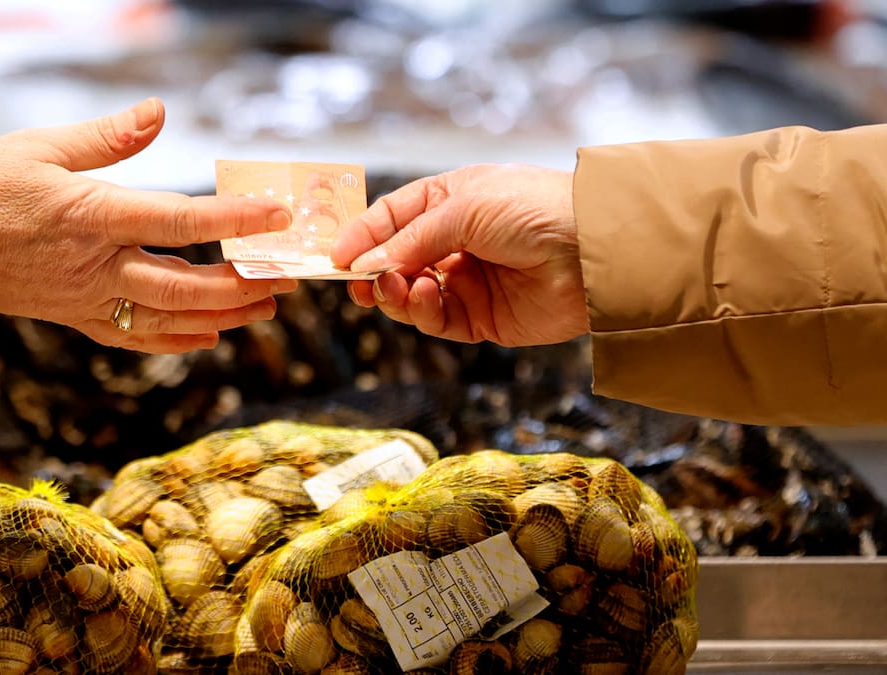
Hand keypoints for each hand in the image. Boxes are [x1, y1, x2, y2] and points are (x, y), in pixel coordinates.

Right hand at [0, 98, 295, 352]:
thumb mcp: (39, 146)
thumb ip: (108, 136)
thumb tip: (159, 112)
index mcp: (93, 216)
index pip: (181, 219)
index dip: (235, 219)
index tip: (277, 216)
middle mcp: (96, 267)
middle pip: (186, 286)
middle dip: (242, 285)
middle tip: (283, 279)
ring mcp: (85, 299)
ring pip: (167, 319)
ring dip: (220, 316)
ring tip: (261, 307)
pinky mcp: (72, 317)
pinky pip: (132, 338)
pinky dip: (173, 340)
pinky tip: (204, 337)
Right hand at [331, 164, 587, 346]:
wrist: (595, 250)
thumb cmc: (535, 209)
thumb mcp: (465, 207)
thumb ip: (411, 238)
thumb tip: (366, 264)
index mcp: (450, 201)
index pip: (391, 219)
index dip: (362, 237)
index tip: (334, 257)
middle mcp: (454, 241)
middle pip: (394, 262)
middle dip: (372, 273)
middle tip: (355, 283)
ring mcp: (467, 281)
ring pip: (411, 295)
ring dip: (395, 293)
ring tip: (394, 288)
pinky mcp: (481, 318)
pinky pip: (437, 320)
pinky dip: (424, 312)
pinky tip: (426, 296)